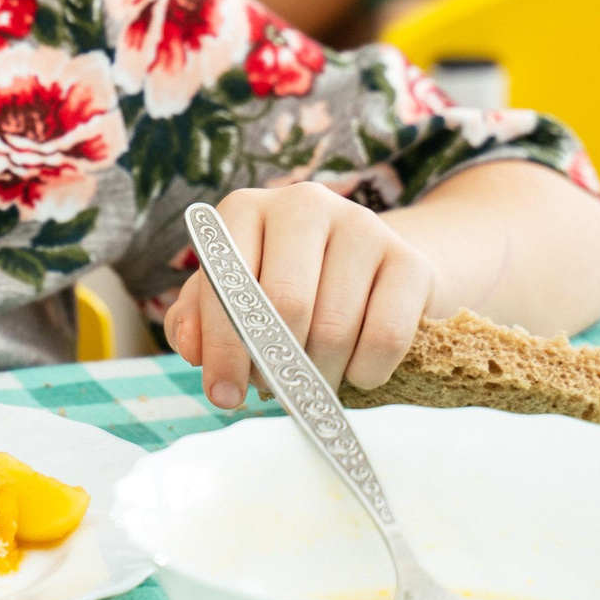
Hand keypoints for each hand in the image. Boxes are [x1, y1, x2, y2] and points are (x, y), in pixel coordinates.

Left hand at [163, 182, 440, 407]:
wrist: (369, 272)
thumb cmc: (282, 288)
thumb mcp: (232, 298)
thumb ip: (198, 319)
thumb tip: (190, 347)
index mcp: (246, 208)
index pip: (227, 281)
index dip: (223, 346)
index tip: (223, 395)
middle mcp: (303, 204)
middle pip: (285, 305)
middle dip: (275, 365)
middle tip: (276, 391)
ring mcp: (362, 226)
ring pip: (335, 328)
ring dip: (319, 375)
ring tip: (312, 379)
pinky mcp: (409, 260)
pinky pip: (385, 337)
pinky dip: (365, 372)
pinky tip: (354, 369)